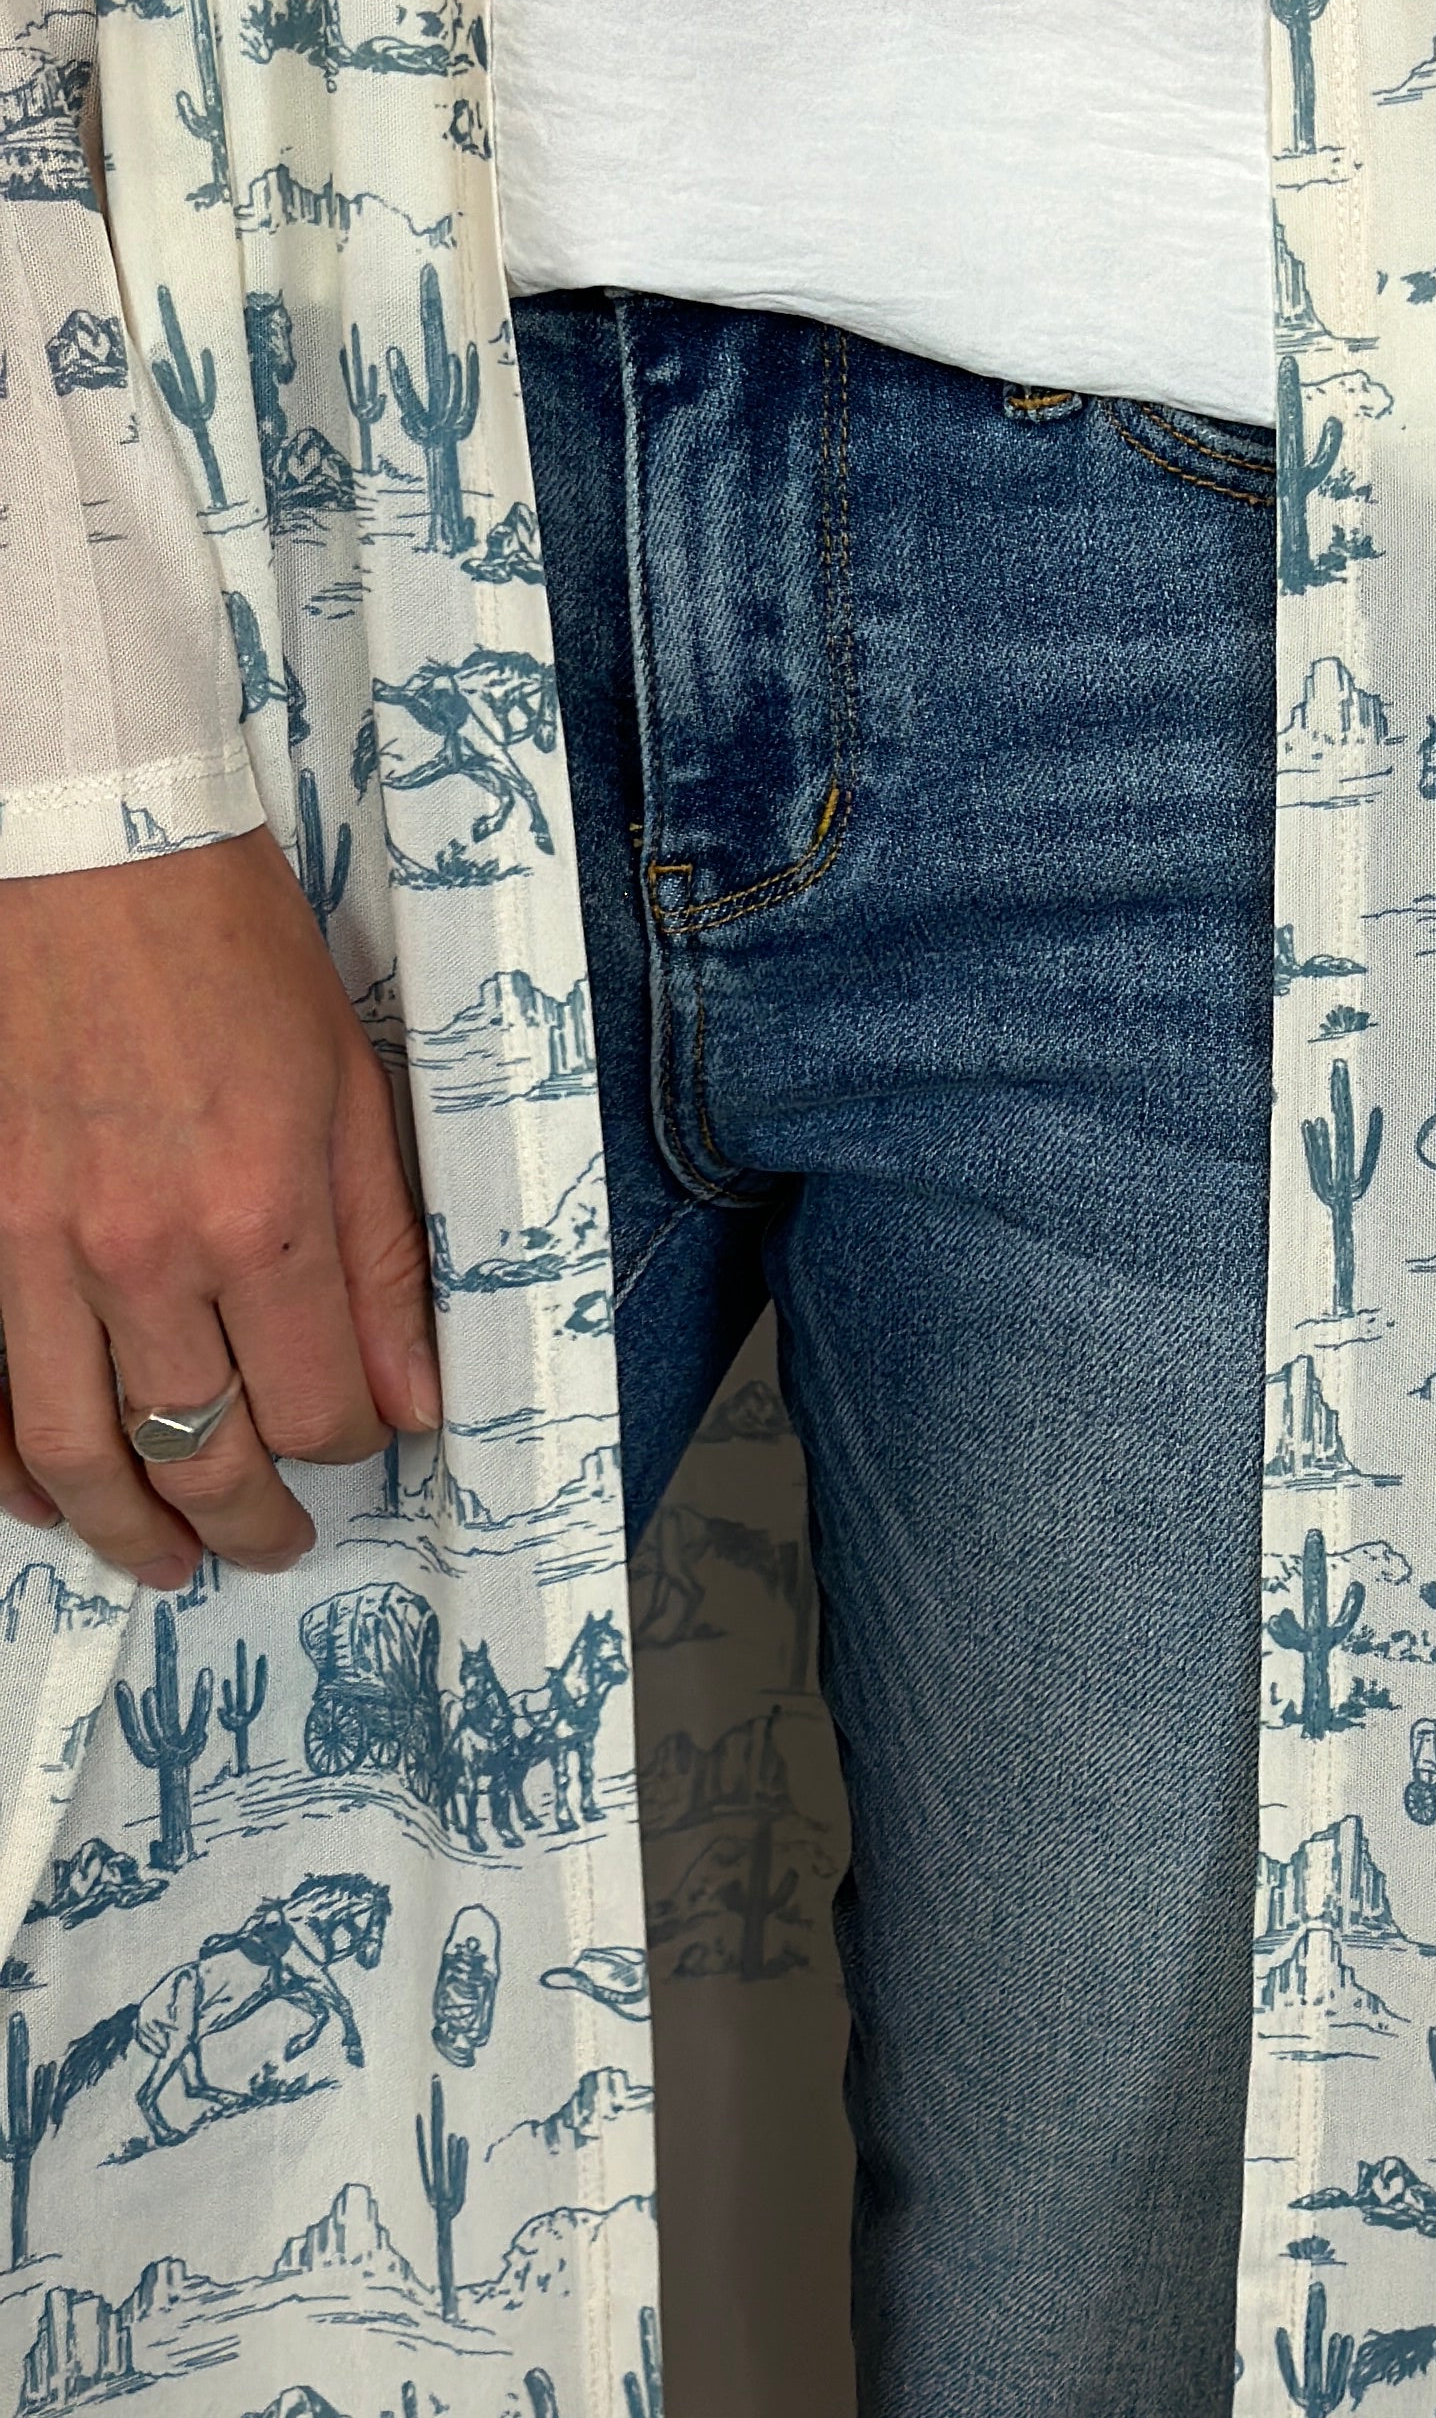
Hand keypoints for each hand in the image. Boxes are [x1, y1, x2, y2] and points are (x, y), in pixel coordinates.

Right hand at [0, 828, 437, 1587]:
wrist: (87, 855)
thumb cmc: (231, 952)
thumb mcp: (352, 1088)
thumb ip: (383, 1256)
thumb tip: (414, 1394)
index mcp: (262, 1212)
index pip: (319, 1405)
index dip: (348, 1445)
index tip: (358, 1442)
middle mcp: (146, 1252)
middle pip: (202, 1450)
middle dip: (247, 1520)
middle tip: (271, 1544)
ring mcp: (39, 1249)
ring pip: (81, 1450)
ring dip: (127, 1531)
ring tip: (166, 1562)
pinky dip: (13, 1468)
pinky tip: (49, 1496)